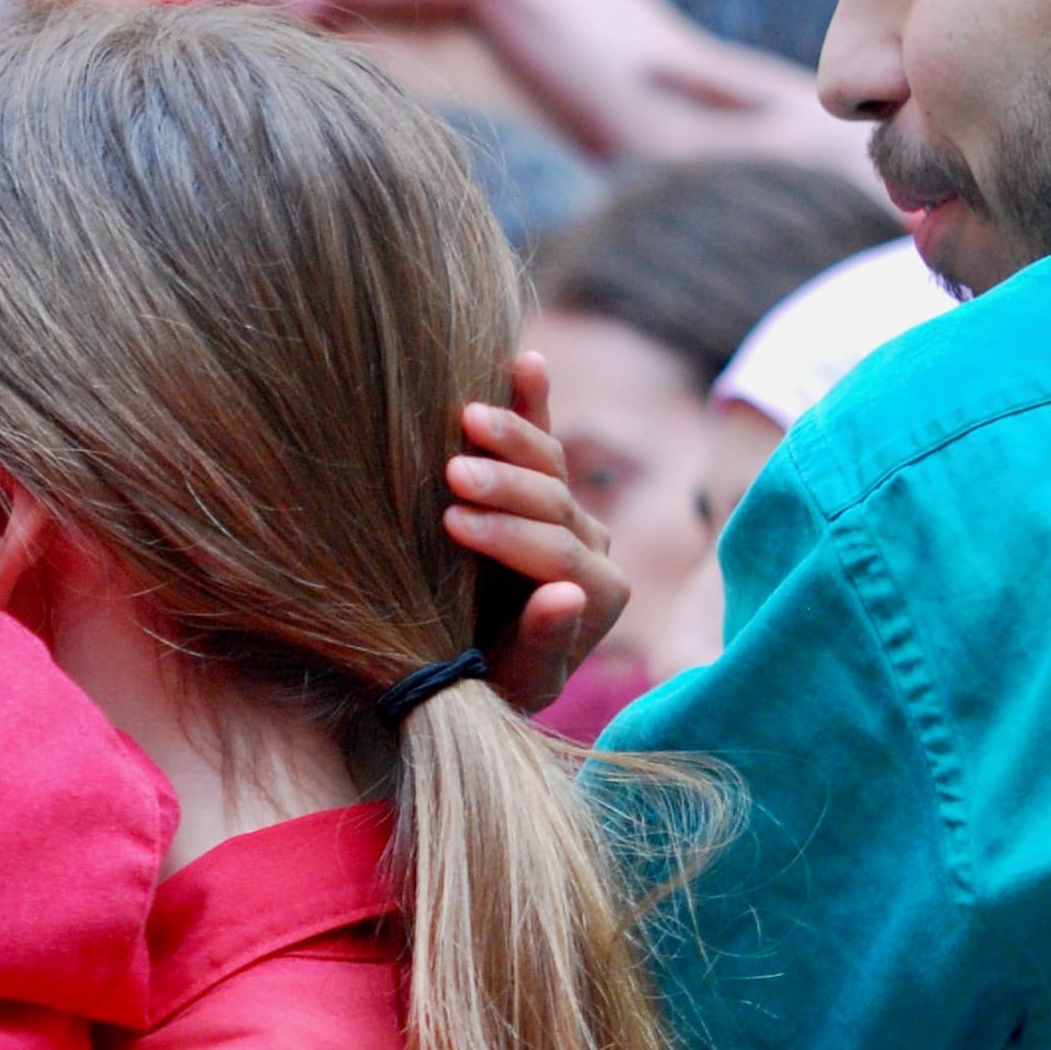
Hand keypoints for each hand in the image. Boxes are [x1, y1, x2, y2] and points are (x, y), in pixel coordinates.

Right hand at [443, 350, 628, 710]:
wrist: (472, 672)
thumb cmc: (485, 688)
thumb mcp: (511, 682)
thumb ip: (544, 644)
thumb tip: (565, 596)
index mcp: (597, 598)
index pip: (560, 557)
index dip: (511, 538)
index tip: (453, 524)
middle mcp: (594, 549)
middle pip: (560, 504)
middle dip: (507, 488)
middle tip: (452, 475)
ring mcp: (570, 513)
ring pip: (553, 465)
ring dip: (511, 437)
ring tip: (466, 419)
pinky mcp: (541, 488)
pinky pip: (543, 438)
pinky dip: (533, 402)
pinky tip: (524, 360)